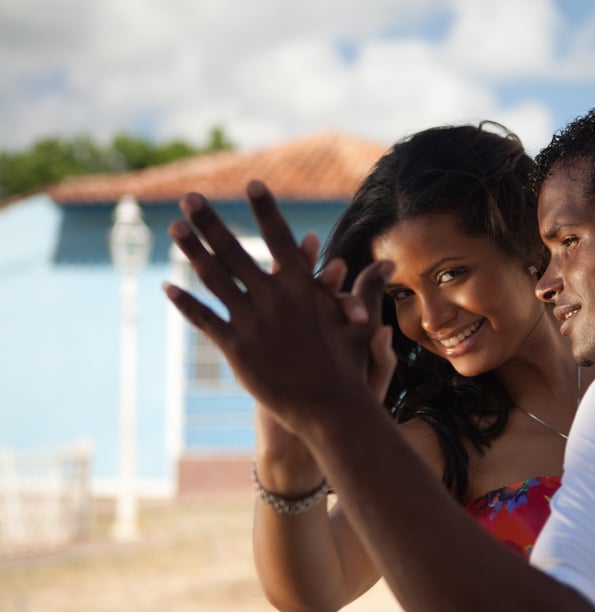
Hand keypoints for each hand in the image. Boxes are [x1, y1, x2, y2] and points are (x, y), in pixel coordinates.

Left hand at [163, 181, 392, 435]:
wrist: (330, 408)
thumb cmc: (349, 366)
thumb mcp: (359, 324)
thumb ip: (367, 289)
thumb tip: (388, 263)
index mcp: (303, 287)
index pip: (281, 239)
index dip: (266, 210)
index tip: (252, 183)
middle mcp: (274, 298)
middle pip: (234, 251)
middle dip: (211, 221)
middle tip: (191, 196)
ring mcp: (252, 322)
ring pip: (214, 278)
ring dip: (192, 250)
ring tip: (175, 228)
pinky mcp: (237, 349)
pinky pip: (206, 319)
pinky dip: (186, 303)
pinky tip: (169, 287)